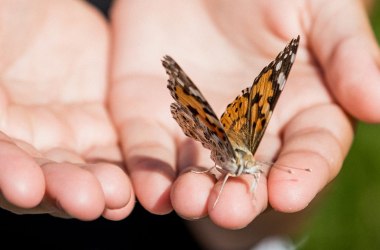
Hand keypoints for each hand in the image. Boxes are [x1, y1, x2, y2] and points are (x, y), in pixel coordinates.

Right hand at [0, 0, 133, 219]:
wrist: (45, 3)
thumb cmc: (5, 15)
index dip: (9, 175)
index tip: (25, 188)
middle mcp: (29, 139)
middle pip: (45, 176)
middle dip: (65, 189)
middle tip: (86, 201)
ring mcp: (69, 132)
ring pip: (86, 169)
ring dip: (101, 186)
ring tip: (117, 196)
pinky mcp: (105, 121)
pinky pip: (120, 148)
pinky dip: (129, 165)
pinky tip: (141, 180)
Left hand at [109, 0, 378, 228]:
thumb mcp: (316, 8)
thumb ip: (347, 54)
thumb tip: (379, 105)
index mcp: (298, 107)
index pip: (308, 150)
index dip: (301, 174)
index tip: (288, 192)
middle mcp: (248, 128)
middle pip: (249, 173)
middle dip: (241, 195)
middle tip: (230, 209)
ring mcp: (197, 126)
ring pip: (197, 170)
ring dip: (192, 191)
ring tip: (188, 201)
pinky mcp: (152, 116)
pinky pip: (150, 150)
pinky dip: (149, 173)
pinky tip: (152, 191)